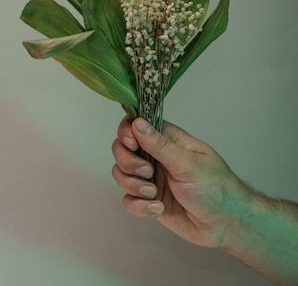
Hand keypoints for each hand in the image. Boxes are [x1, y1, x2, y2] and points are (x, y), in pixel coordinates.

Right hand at [111, 116, 251, 247]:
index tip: (132, 144)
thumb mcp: (188, 164)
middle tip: (148, 173)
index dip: (126, 133)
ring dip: (134, 186)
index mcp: (168, 141)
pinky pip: (128, 200)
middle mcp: (156, 158)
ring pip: (121, 175)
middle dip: (128, 163)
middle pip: (121, 150)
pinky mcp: (148, 200)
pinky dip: (139, 206)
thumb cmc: (217, 189)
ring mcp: (151, 179)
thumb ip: (159, 145)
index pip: (135, 126)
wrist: (227, 225)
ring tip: (155, 195)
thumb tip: (138, 123)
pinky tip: (158, 208)